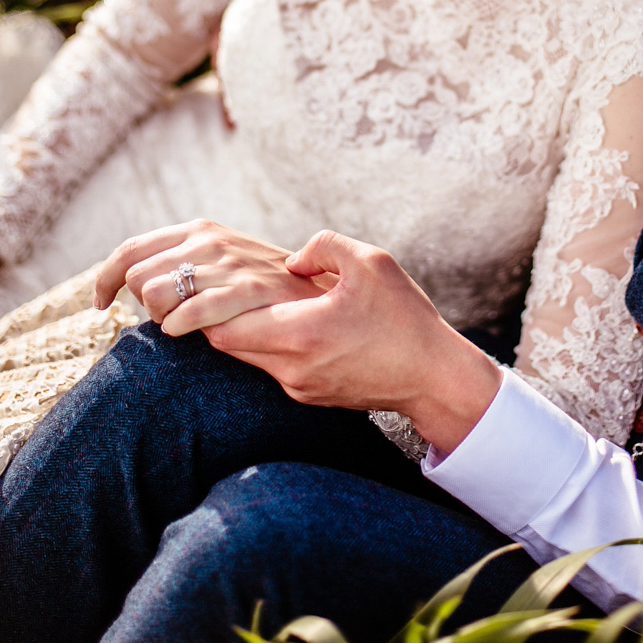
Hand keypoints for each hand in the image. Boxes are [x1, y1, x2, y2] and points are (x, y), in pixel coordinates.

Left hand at [94, 219, 333, 335]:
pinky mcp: (247, 291)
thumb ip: (186, 262)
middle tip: (167, 317)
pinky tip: (188, 331)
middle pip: (138, 278)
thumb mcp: (224, 259)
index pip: (131, 250)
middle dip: (142, 305)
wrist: (323, 292)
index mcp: (200, 230)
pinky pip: (190, 313)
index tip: (100, 302)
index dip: (105, 278)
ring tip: (185, 325)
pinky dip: (179, 327)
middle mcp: (210, 241)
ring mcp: (229, 264)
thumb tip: (136, 283)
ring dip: (162, 319)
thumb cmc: (268, 286)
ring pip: (157, 296)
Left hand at [205, 230, 502, 453]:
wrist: (436, 377)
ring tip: (245, 300)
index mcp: (301, 333)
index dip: (206, 304)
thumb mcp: (372, 263)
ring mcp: (300, 387)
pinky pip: (272, 368)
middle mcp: (292, 368)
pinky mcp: (311, 395)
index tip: (208, 279)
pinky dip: (267, 344)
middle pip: (226, 345)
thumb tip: (292, 260)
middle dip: (214, 316)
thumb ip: (324, 247)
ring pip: (248, 358)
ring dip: (242, 330)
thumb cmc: (405, 317)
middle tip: (213, 286)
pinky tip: (284, 321)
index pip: (223, 327)